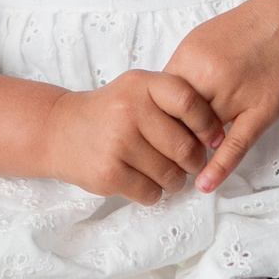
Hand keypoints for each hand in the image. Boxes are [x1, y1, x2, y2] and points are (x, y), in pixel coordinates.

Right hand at [42, 72, 221, 203]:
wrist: (59, 130)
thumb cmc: (111, 112)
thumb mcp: (138, 90)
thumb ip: (174, 102)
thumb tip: (218, 138)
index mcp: (142, 84)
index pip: (190, 103)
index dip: (208, 125)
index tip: (213, 139)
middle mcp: (129, 110)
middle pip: (185, 148)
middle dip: (193, 162)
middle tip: (186, 163)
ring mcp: (117, 143)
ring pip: (171, 176)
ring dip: (174, 181)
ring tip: (161, 171)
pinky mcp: (108, 173)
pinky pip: (151, 193)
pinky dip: (153, 192)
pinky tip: (140, 180)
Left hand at [167, 0, 278, 192]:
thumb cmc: (244, 31)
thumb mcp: (202, 41)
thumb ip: (181, 71)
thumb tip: (159, 100)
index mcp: (190, 58)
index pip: (159, 100)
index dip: (155, 120)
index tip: (150, 134)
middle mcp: (210, 77)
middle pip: (178, 120)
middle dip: (172, 137)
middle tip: (165, 153)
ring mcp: (236, 95)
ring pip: (204, 134)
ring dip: (194, 148)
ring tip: (184, 164)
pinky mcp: (261, 111)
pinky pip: (236, 144)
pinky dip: (219, 166)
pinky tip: (206, 183)